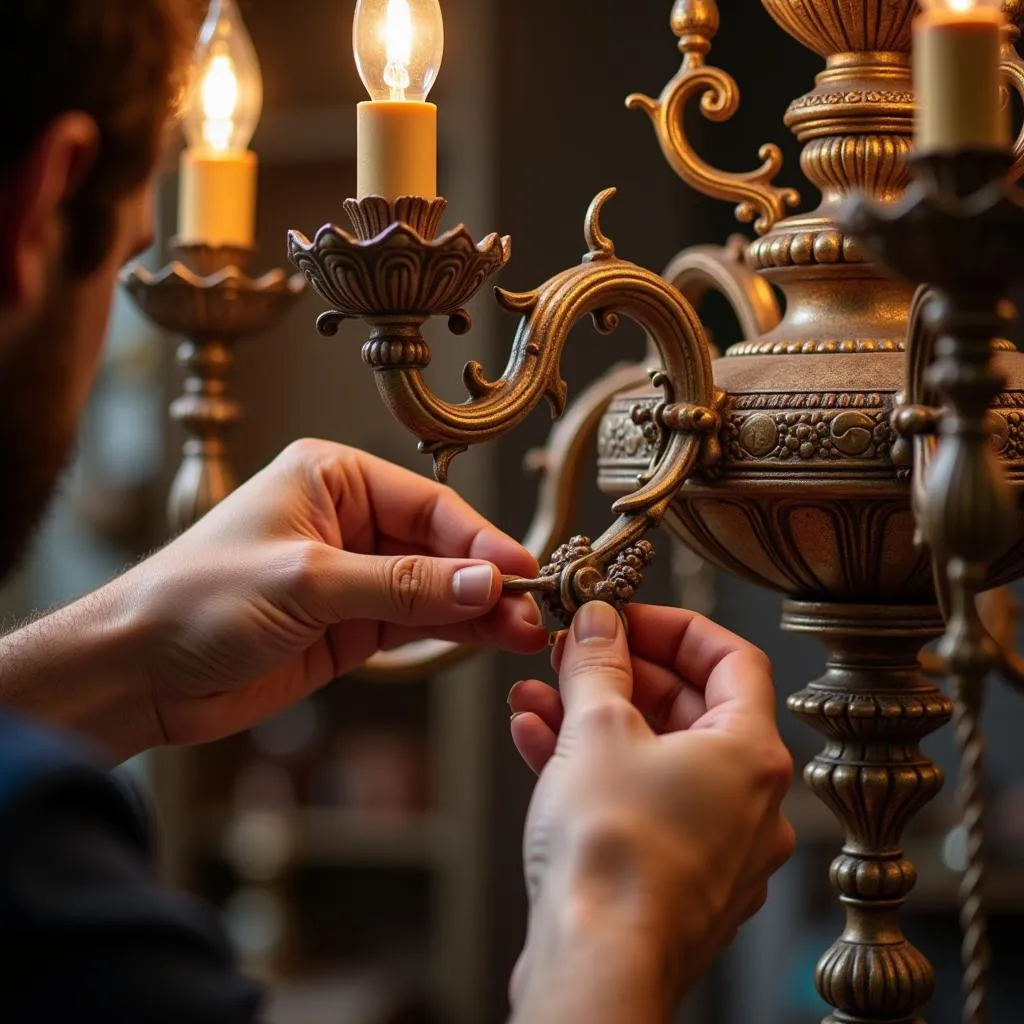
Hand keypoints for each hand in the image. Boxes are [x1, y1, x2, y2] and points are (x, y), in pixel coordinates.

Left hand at [0, 440, 547, 758]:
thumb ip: (401, 585)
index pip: (426, 503)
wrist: (138, 671)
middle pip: (438, 545)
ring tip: (522, 633)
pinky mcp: (350, 621)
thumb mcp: (306, 582)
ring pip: (434, 586)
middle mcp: (348, 518)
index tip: (518, 572)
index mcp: (332, 477)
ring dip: (476, 608)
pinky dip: (449, 631)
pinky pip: (415, 620)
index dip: (478, 540)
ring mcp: (352, 572)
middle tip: (531, 611)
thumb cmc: (197, 600)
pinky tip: (485, 639)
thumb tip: (484, 582)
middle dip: (484, 578)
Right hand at [506, 602, 793, 1022]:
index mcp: (751, 753)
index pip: (729, 657)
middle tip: (571, 653)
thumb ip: (599, 662)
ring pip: (654, 756)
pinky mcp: (676, 877)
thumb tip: (599, 624)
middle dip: (618, 673)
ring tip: (536, 695)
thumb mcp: (596, 727)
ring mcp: (715, 845)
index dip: (671, 626)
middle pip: (688, 706)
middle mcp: (748, 801)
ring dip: (592, 718)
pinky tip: (538, 743)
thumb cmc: (613, 856)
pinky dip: (595, 769)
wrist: (597, 964)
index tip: (622, 616)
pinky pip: (640, 802)